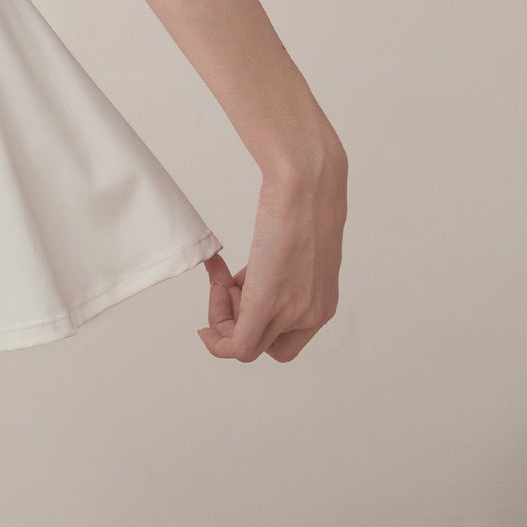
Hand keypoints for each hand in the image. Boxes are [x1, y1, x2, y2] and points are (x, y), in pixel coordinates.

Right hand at [196, 147, 345, 362]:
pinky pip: (240, 345)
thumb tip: (261, 269)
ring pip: (248, 346)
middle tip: (224, 285)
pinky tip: (204, 331)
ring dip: (223, 319)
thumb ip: (284, 266)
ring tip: (219, 279)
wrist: (307, 180)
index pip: (285, 338)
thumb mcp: (298, 241)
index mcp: (322, 304)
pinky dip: (218, 343)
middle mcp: (312, 314)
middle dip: (236, 320)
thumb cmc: (304, 196)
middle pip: (265, 345)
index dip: (255, 317)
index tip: (237, 283)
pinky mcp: (269, 301)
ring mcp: (292, 310)